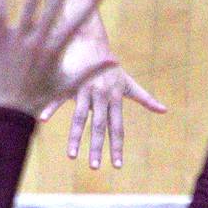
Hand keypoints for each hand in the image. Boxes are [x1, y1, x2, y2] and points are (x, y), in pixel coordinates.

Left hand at [0, 0, 116, 116]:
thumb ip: (91, 70)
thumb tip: (114, 60)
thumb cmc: (40, 98)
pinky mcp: (1, 40)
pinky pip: (1, 14)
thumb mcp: (68, 84)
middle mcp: (38, 42)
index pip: (77, 22)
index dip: (91, 4)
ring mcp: (18, 40)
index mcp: (55, 51)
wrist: (9, 111)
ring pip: (29, 6)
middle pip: (54, 8)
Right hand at [48, 34, 166, 169]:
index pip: (117, 127)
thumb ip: (145, 98)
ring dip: (75, 137)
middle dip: (97, 147)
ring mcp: (84, 89)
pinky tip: (43, 119)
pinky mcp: (70, 83)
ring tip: (72, 156)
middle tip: (95, 167)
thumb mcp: (128, 82)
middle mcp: (100, 95)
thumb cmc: (110, 65)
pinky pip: (60, 98)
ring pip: (79, 117)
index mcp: (114, 98)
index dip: (117, 146)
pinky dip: (52, 108)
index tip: (117, 165)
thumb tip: (164, 110)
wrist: (92, 40)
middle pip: (99, 126)